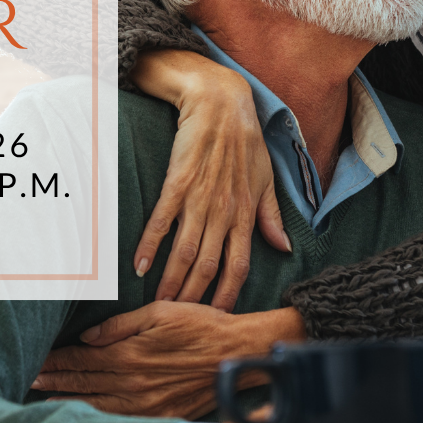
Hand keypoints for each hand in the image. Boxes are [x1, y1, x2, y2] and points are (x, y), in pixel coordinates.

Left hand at [33, 302, 305, 418]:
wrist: (238, 354)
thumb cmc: (201, 326)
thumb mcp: (160, 312)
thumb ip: (120, 325)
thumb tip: (88, 336)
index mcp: (130, 354)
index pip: (81, 359)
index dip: (56, 360)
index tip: (35, 359)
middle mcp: (133, 382)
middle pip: (83, 383)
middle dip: (53, 381)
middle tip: (27, 380)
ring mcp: (146, 404)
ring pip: (96, 406)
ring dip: (68, 402)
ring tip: (42, 402)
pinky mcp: (160, 416)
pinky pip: (120, 421)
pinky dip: (97, 419)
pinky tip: (82, 418)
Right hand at [131, 50, 289, 310]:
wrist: (221, 102)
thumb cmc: (245, 140)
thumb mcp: (266, 179)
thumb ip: (271, 216)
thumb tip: (283, 248)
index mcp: (247, 213)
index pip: (240, 265)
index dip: (228, 294)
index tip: (217, 317)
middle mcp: (225, 210)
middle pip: (208, 265)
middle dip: (194, 297)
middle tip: (178, 320)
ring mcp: (200, 197)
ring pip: (185, 251)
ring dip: (172, 280)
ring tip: (158, 304)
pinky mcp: (178, 182)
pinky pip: (163, 220)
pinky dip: (150, 246)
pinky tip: (140, 266)